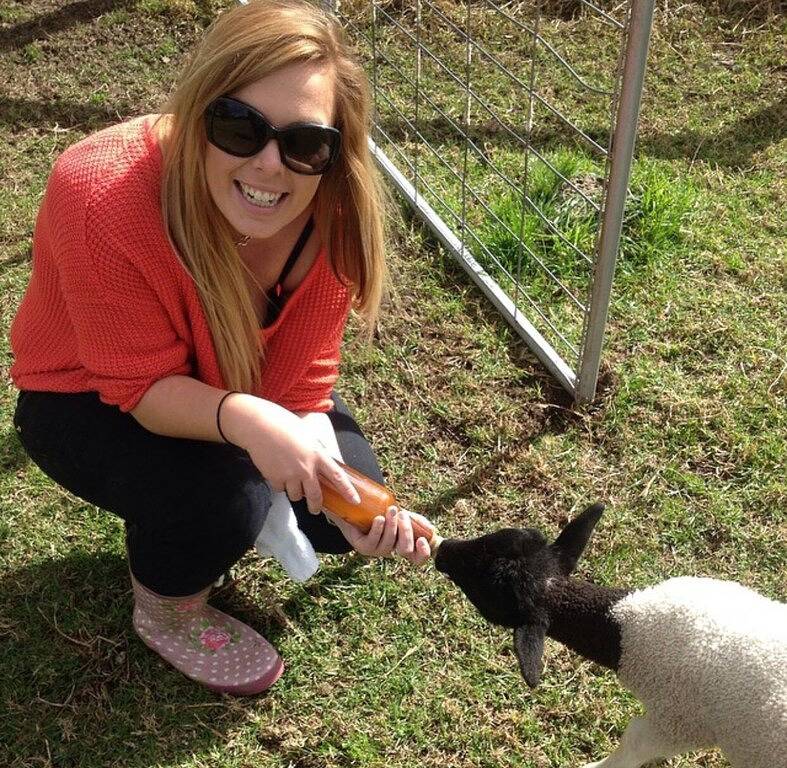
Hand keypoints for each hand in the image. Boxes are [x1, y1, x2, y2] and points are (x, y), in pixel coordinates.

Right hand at [220, 393, 358, 513]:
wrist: (259, 426)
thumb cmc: (284, 424)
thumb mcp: (308, 435)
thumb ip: (317, 450)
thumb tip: (324, 460)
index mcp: (318, 455)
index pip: (337, 477)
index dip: (348, 491)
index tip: (355, 501)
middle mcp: (306, 468)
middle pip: (315, 495)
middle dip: (316, 506)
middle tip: (315, 509)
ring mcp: (289, 475)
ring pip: (295, 495)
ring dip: (295, 492)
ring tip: (292, 483)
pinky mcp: (274, 478)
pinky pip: (280, 489)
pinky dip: (280, 485)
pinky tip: (277, 473)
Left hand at [326, 505, 430, 564]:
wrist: (357, 508)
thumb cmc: (383, 512)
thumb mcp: (403, 516)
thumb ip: (417, 522)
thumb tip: (429, 530)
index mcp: (403, 546)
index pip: (417, 559)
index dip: (423, 553)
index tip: (422, 539)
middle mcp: (392, 551)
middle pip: (405, 550)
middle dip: (406, 532)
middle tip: (402, 515)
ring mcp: (377, 551)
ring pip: (389, 543)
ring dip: (392, 525)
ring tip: (391, 510)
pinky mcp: (363, 547)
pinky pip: (373, 540)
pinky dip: (378, 529)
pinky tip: (379, 518)